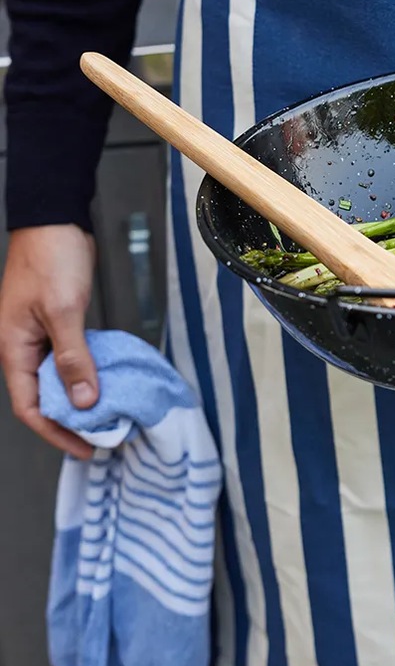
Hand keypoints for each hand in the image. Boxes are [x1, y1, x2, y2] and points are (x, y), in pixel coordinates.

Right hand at [0, 225, 98, 458]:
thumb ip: (73, 357)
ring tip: (109, 416)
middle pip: (43, 397)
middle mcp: (22, 347)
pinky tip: (106, 381)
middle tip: (103, 436)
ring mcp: (38, 336)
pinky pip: (68, 359)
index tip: (85, 447)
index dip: (56, 432)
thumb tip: (83, 400)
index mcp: (14, 348)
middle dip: (70, 420)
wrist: (54, 218)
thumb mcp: (64, 310)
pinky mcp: (56, 324)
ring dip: (80, 398)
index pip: (30, 406)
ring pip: (57, 379)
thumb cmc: (51, 258)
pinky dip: (85, 373)